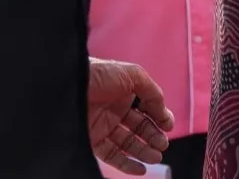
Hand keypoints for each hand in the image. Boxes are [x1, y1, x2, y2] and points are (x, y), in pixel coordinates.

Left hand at [87, 58, 174, 175]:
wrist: (66, 85)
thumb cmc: (99, 74)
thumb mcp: (133, 75)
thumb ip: (152, 91)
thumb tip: (163, 111)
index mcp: (125, 94)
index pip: (147, 110)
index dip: (159, 118)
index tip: (168, 127)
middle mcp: (115, 111)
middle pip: (139, 128)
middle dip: (153, 137)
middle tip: (163, 145)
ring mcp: (103, 127)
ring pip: (127, 143)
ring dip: (143, 151)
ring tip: (156, 157)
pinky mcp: (92, 141)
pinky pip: (111, 155)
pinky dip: (127, 164)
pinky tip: (140, 168)